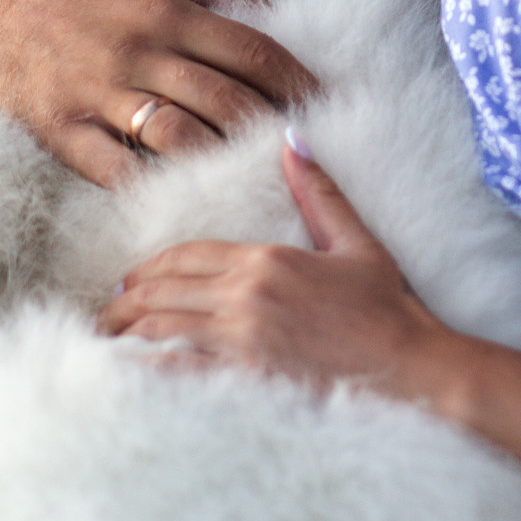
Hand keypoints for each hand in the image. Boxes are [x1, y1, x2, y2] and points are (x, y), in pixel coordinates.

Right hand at [0, 0, 317, 186]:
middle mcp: (139, 54)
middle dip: (273, 127)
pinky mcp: (67, 133)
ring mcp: (101, 96)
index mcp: (167, 12)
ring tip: (261, 178)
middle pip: (226, 100)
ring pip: (181, 139)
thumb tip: (278, 17)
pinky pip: (119, 171)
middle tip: (307, 149)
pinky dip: (158, 188)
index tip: (327, 103)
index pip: (251, 50)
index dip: (296, 80)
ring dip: (227, 161)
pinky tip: (193, 199)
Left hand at [98, 138, 462, 403]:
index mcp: (266, 260)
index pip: (186, 256)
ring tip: (108, 343)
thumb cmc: (389, 311)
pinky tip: (125, 375)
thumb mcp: (356, 244)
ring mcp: (242, 341)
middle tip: (107, 314)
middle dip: (127, 301)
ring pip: (161, 328)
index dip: (151, 267)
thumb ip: (319, 194)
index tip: (131, 279)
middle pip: (163, 291)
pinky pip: (178, 372)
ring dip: (127, 334)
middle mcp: (245, 296)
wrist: (412, 370)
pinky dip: (146, 369)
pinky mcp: (245, 380)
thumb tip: (294, 141)